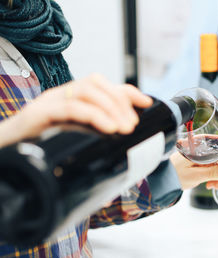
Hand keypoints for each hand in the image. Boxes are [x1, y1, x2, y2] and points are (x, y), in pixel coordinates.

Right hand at [0, 74, 152, 146]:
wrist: (5, 158)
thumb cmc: (40, 150)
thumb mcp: (74, 140)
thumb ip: (94, 136)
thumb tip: (123, 144)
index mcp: (71, 100)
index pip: (102, 85)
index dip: (126, 91)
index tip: (147, 103)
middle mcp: (61, 96)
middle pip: (95, 83)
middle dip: (120, 101)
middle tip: (133, 124)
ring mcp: (48, 102)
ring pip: (84, 90)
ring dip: (110, 107)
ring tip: (124, 127)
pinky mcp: (37, 114)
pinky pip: (68, 107)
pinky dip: (93, 115)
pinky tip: (108, 128)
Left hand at [170, 150, 217, 189]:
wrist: (164, 178)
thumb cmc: (173, 174)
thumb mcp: (193, 175)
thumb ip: (210, 173)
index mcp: (200, 146)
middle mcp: (205, 148)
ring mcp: (206, 155)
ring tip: (213, 186)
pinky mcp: (205, 162)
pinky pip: (217, 168)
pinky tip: (211, 184)